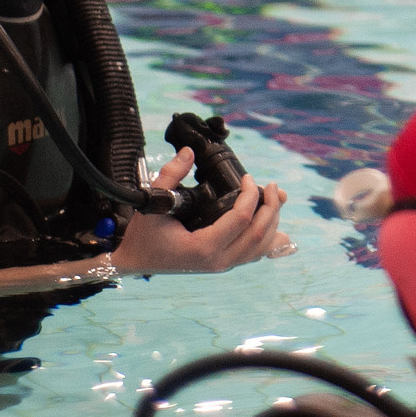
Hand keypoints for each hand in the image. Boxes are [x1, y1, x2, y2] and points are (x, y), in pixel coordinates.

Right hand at [111, 147, 294, 273]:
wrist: (136, 260)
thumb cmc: (144, 234)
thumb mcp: (153, 202)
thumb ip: (170, 175)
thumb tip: (190, 151)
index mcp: (202, 248)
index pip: (240, 220)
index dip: (250, 196)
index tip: (248, 177)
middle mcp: (217, 261)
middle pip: (258, 234)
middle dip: (271, 207)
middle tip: (271, 185)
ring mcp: (222, 265)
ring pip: (261, 246)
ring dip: (274, 221)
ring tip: (277, 197)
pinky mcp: (224, 264)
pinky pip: (254, 255)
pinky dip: (269, 240)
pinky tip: (279, 228)